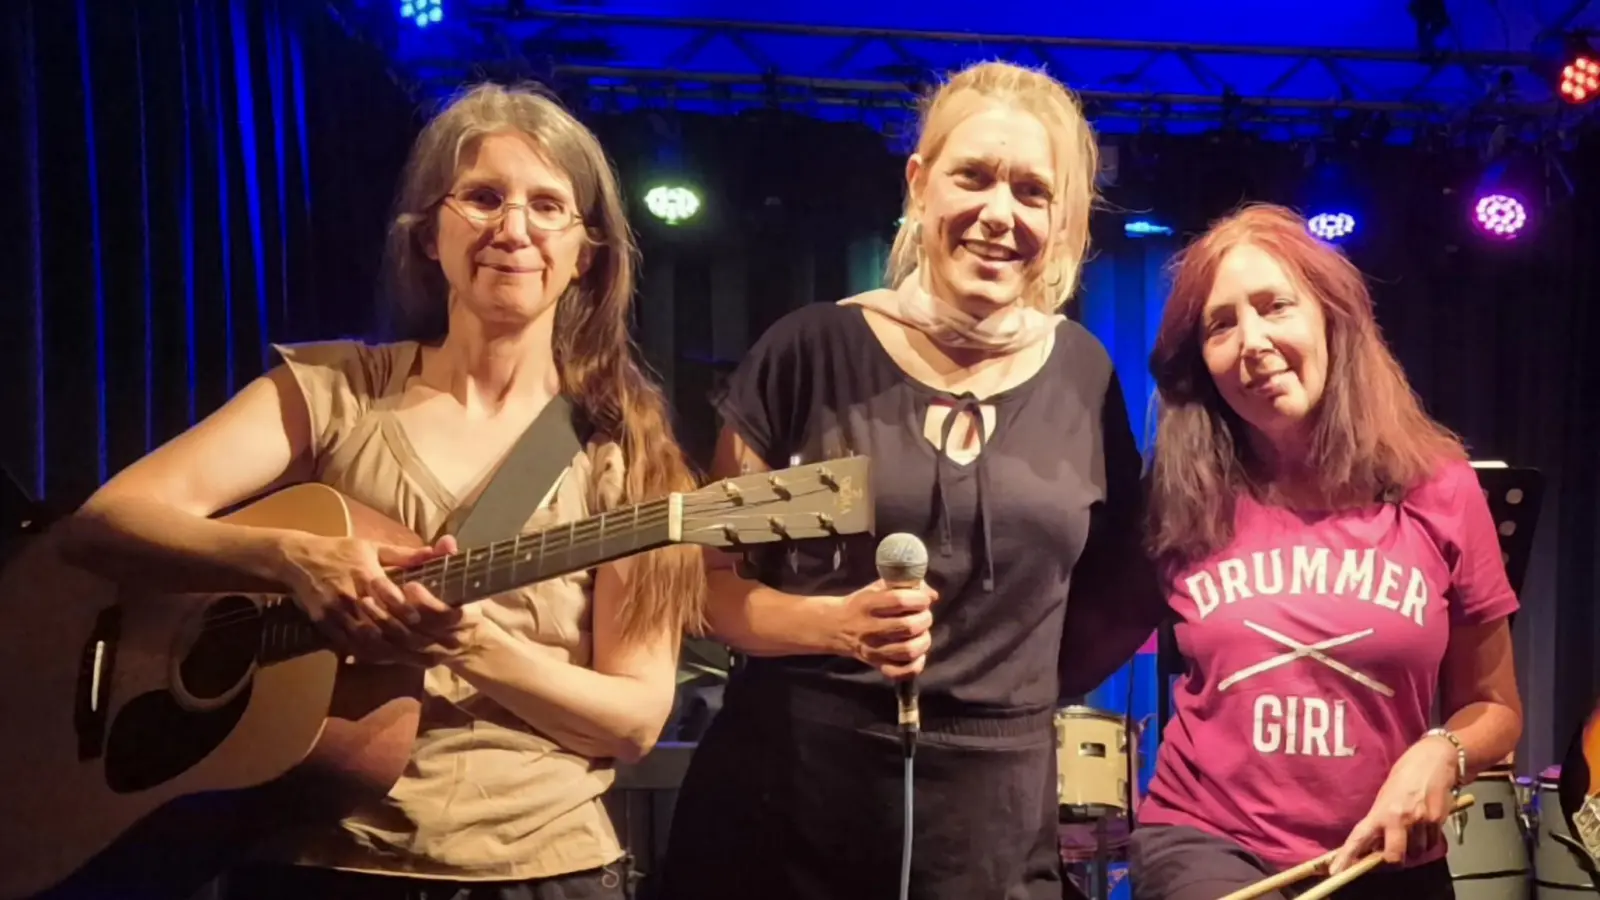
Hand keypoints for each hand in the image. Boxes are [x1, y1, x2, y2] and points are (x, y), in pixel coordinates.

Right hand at [277, 532, 465, 664]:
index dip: (404, 609)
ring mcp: (336, 612)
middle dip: (403, 637)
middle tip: (426, 647)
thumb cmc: (340, 551)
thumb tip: (434, 552)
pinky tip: (385, 660)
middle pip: (379, 622)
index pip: (387, 595)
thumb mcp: (371, 546)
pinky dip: (367, 653)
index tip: (420, 619)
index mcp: (364, 573)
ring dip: (389, 651)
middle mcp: (350, 595)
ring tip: (412, 660)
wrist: (297, 560)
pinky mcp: (325, 623)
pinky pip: (348, 644)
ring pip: (365, 638)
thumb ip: (403, 554)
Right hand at [830, 579, 937, 679]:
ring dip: (924, 640)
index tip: (923, 600)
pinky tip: (917, 654)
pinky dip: (916, 665)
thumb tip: (932, 595)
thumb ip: (905, 586)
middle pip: (908, 626)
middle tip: (924, 615)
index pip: (900, 601)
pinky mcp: (876, 666)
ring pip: (909, 650)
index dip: (919, 599)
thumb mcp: (878, 588)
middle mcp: (869, 629)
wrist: (836, 627)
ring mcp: (873, 651)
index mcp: (868, 604)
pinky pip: (901, 672)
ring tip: (922, 633)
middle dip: (925, 618)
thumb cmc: (863, 604)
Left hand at [1328, 735, 1459, 873]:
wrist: (1434, 758)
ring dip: (1413, 847)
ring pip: (1417, 852)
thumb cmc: (1406, 773)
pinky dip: (1428, 839)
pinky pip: (1432, 842)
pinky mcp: (1438, 821)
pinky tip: (1425, 822)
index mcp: (1381, 810)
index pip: (1360, 837)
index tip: (1337, 871)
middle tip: (1393, 850)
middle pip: (1394, 856)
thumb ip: (1381, 817)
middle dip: (1394, 858)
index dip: (1347, 856)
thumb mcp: (1386, 794)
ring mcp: (1421, 821)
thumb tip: (1377, 841)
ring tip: (1413, 826)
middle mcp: (1400, 818)